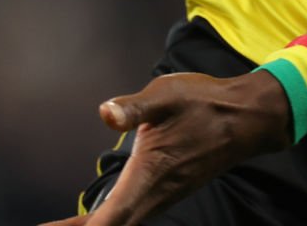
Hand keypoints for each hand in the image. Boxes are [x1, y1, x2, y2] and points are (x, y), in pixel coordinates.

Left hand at [37, 70, 293, 225]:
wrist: (245, 119)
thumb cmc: (204, 104)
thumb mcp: (165, 95)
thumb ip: (134, 108)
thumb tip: (105, 112)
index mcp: (147, 176)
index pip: (107, 221)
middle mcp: (153, 196)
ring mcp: (161, 197)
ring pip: (122, 224)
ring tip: (61, 225)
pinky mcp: (165, 192)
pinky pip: (130, 216)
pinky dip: (107, 221)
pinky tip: (94, 216)